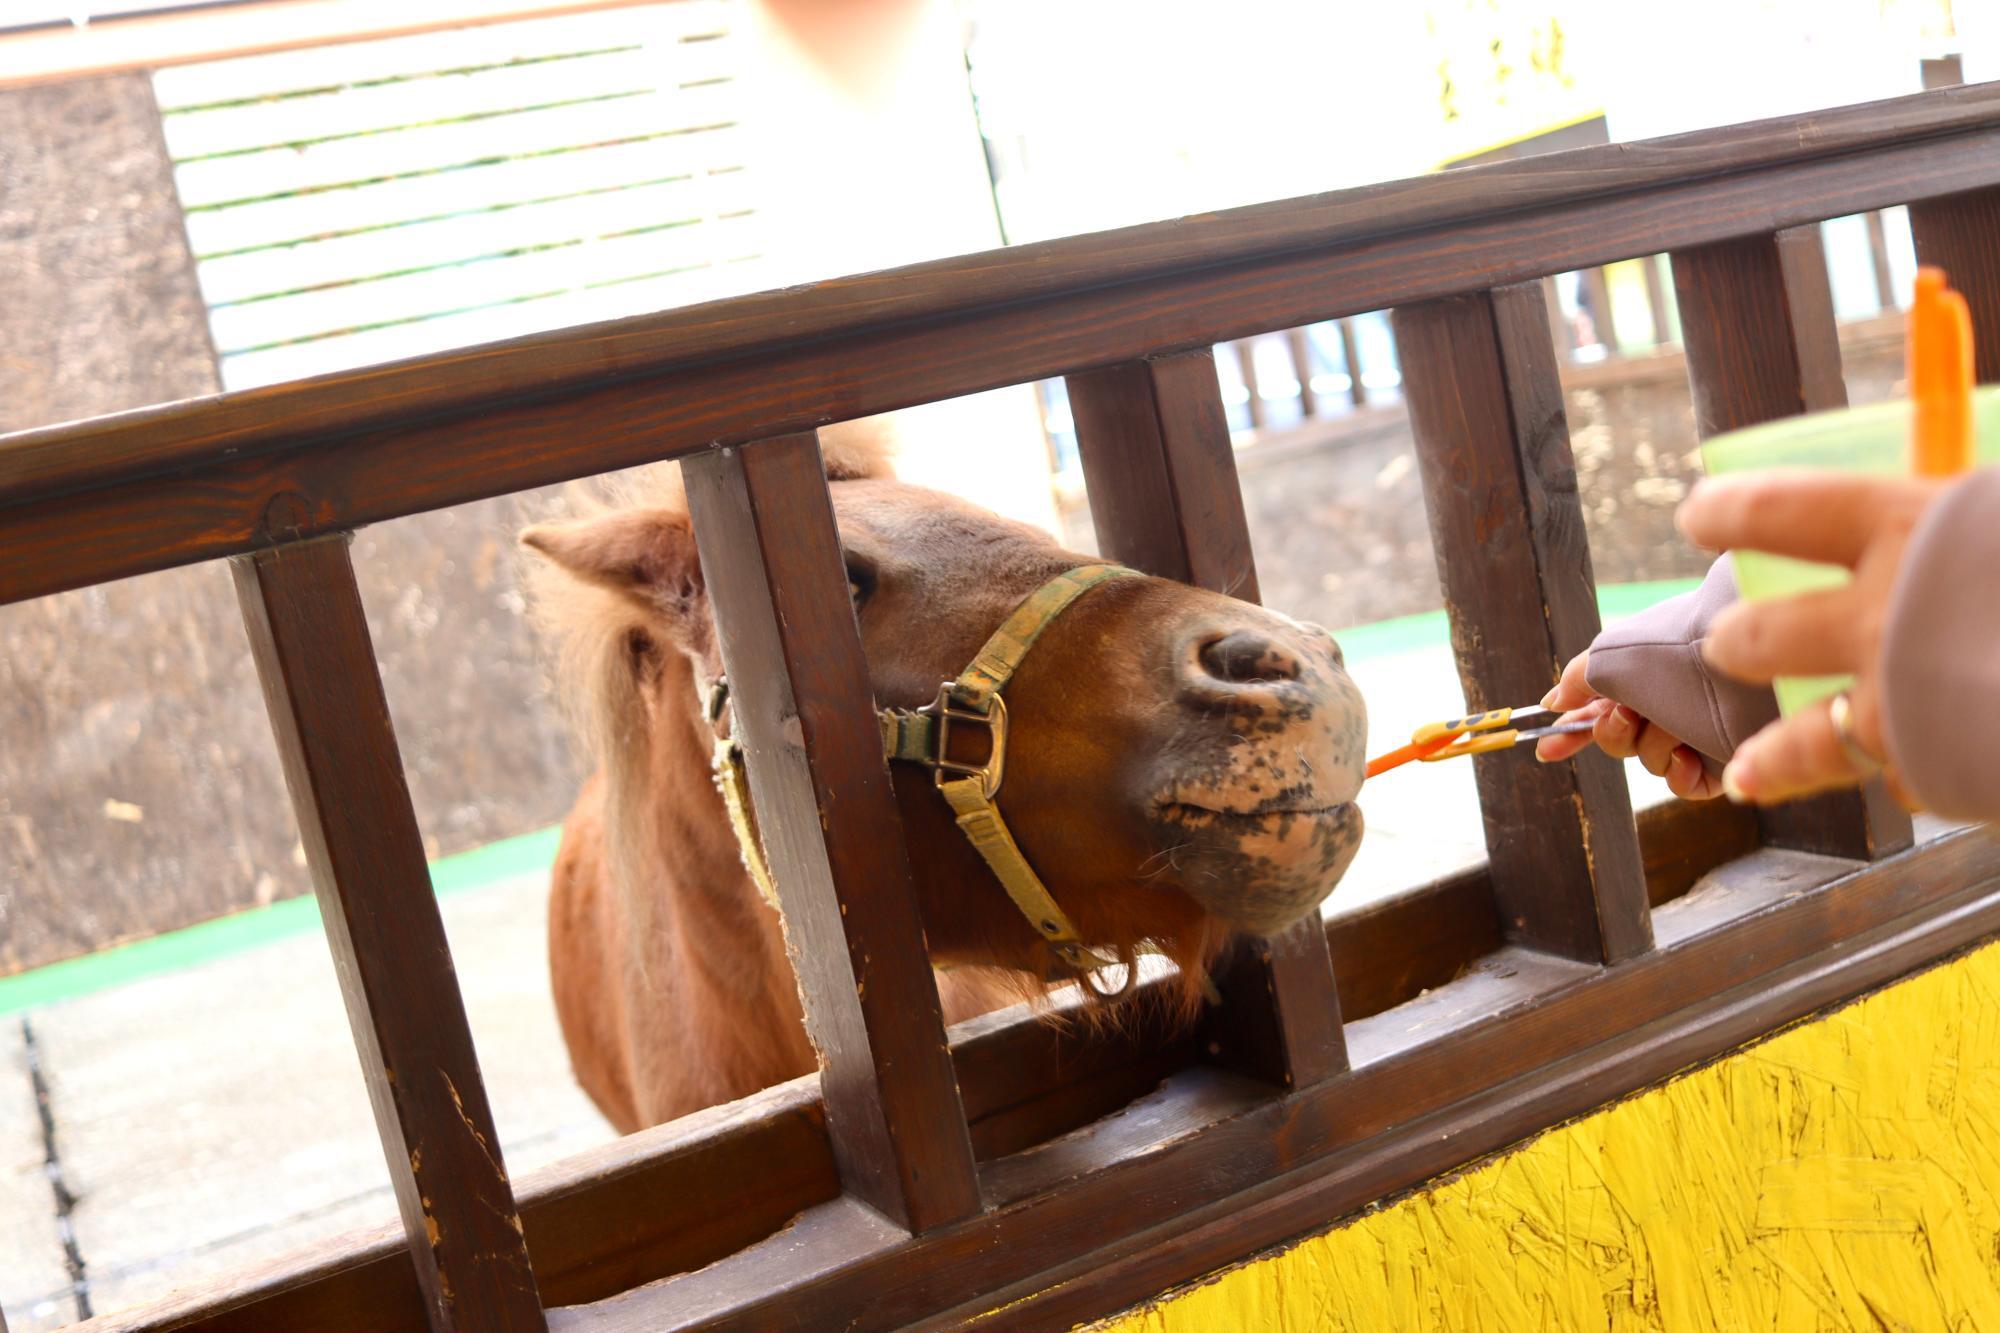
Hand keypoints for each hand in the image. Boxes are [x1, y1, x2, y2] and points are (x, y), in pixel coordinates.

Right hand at [1535, 649, 1724, 799]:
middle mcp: (1666, 706)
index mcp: (1641, 680)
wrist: (1735, 664)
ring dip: (1652, 744)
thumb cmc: (1672, 651)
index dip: (1570, 731)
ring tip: (1673, 722)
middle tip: (1625, 716)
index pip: (1596, 711)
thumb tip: (1551, 702)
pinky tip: (1688, 755)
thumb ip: (1576, 681)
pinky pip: (1683, 786)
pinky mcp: (1720, 763)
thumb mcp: (1610, 656)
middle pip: (1617, 741)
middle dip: (1612, 733)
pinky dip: (1679, 773)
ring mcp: (1693, 735)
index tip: (1545, 749)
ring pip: (1648, 761)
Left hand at [1676, 471, 1944, 805]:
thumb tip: (1928, 508)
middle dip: (1740, 640)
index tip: (1696, 514)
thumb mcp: (1999, 519)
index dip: (1731, 512)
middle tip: (1728, 639)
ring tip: (1746, 767)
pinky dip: (1871, 780)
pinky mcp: (1926, 762)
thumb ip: (1974, 523)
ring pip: (1798, 728)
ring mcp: (1894, 696)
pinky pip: (1876, 774)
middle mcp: (1881, 611)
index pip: (1782, 510)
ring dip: (1770, 746)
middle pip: (1767, 629)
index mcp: (1909, 524)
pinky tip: (1867, 788)